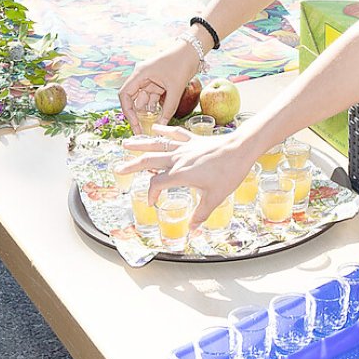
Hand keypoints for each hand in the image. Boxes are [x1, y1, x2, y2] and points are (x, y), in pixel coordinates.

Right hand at [117, 126, 259, 223]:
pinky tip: (155, 128)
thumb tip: (192, 230)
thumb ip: (201, 214)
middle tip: (118, 168)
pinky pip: (175, 135)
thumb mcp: (215, 197)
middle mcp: (178, 159)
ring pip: (157, 145)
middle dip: (132, 166)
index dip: (151, 195)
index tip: (152, 203)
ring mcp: (184, 148)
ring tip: (126, 144)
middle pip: (149, 161)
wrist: (241, 148)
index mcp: (180, 174)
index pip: (156, 184)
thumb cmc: (229, 173)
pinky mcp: (193, 140)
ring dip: (140, 144)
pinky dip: (164, 131)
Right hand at [118, 37, 199, 129]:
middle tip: (141, 130)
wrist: (193, 51)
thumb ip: (168, 109)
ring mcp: (149, 80)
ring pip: (142, 100)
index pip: (125, 95)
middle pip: (132, 99)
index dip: (128, 111)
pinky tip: (158, 117)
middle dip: (136, 115)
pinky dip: (154, 107)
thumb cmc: (182, 63)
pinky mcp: (158, 83)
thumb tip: (161, 126)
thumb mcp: (175, 88)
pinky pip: (152, 97)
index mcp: (140, 74)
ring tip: (150, 127)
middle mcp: (141, 77)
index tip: (135, 125)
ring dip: (146, 112)